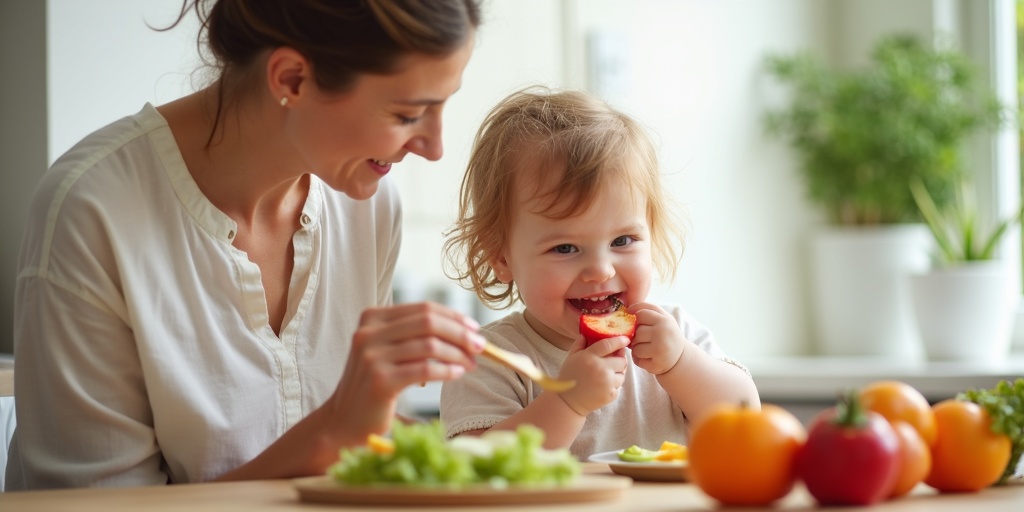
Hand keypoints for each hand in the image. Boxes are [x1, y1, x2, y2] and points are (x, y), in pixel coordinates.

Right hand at [325, 302, 485, 442]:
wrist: (343, 421)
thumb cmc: (374, 385)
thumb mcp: (387, 351)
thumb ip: (414, 335)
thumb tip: (464, 330)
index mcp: (372, 318)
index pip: (423, 308)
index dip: (454, 317)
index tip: (474, 329)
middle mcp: (368, 333)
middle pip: (428, 322)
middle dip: (460, 333)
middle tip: (480, 347)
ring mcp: (371, 356)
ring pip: (429, 345)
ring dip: (458, 354)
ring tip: (471, 364)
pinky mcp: (380, 381)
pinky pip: (425, 369)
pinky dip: (447, 371)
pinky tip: (458, 374)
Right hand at [556, 335, 628, 415]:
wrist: (568, 401)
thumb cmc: (569, 377)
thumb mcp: (571, 357)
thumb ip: (579, 344)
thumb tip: (586, 334)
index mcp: (590, 357)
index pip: (609, 345)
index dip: (620, 341)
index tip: (626, 339)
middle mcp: (601, 369)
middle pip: (621, 360)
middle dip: (619, 359)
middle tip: (614, 360)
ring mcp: (607, 383)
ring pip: (622, 374)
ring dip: (617, 373)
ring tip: (607, 374)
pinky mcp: (611, 395)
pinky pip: (619, 386)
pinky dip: (614, 384)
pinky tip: (604, 384)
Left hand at [629, 303, 685, 374]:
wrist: (681, 358)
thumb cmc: (667, 335)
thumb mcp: (663, 319)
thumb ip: (648, 310)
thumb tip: (628, 308)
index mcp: (664, 320)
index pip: (641, 314)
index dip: (636, 318)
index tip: (636, 322)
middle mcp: (663, 332)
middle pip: (637, 331)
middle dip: (637, 337)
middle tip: (645, 340)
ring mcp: (660, 348)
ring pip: (635, 347)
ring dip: (637, 349)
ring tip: (647, 349)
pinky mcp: (656, 363)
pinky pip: (637, 359)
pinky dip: (639, 359)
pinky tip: (648, 358)